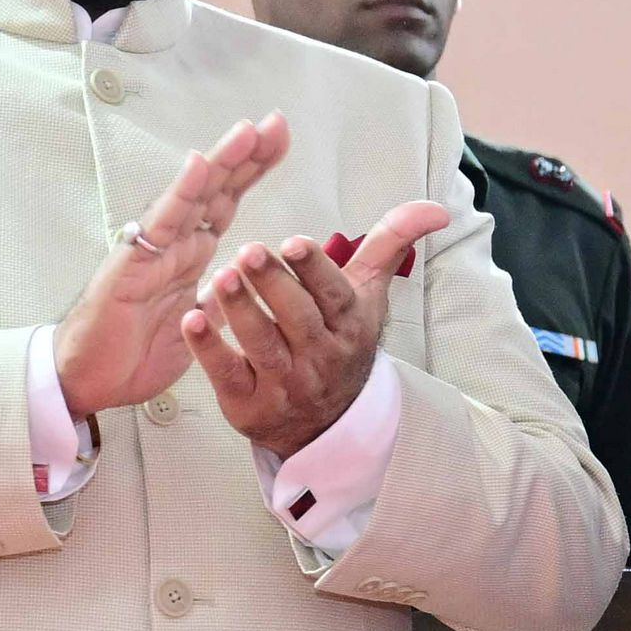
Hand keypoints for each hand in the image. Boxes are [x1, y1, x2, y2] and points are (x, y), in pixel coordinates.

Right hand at [55, 115, 290, 417]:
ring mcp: (154, 249)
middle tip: (277, 121)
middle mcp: (174, 242)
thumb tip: (248, 281)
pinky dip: (182, 193)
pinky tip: (199, 166)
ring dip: (220, 163)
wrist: (91, 379)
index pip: (228, 201)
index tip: (281, 138)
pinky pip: (162, 224)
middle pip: (216, 189)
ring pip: (193, 197)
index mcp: (192, 253)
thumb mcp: (198, 325)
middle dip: (246, 155)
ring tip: (247, 131)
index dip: (253, 170)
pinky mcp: (134, 263)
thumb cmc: (136, 350)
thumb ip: (221, 298)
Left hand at [187, 200, 451, 459]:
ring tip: (221, 278)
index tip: (295, 243)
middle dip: (273, 284)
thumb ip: (391, 244)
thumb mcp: (368, 293)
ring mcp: (286, 383)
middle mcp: (321, 355)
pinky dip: (209, 349)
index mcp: (348, 324)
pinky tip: (192, 321)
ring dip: (241, 311)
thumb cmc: (340, 340)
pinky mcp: (250, 404)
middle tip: (248, 251)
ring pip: (263, 345)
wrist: (328, 421)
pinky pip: (228, 375)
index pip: (334, 295)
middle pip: (298, 318)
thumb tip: (438, 208)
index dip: (315, 270)